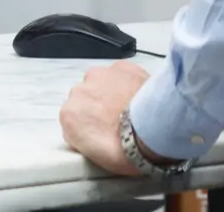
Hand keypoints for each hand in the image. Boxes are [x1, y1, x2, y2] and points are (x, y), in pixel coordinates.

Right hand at [60, 61, 156, 176]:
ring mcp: (100, 75)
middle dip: (98, 107)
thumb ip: (84, 137)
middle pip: (85, 98)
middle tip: (116, 122)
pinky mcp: (121, 66)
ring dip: (110, 92)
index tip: (101, 133)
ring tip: (129, 109)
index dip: (88, 127)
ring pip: (101, 83)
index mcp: (69, 115)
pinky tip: (139, 97)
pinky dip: (126, 82)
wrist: (154, 130)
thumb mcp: (96, 156)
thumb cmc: (128, 148)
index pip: (72, 120)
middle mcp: (80, 90)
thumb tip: (91, 133)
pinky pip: (120, 74)